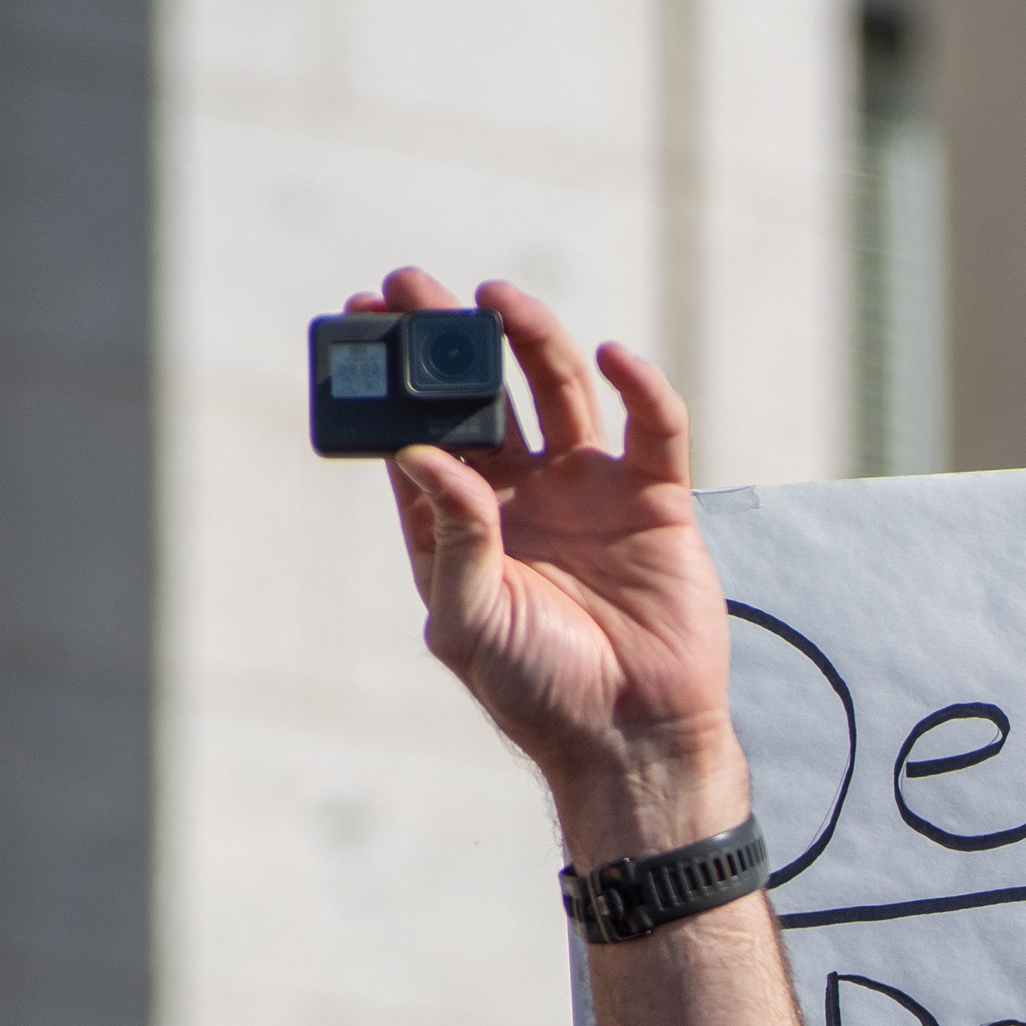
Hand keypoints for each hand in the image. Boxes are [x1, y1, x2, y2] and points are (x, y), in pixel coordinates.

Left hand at [359, 269, 740, 855]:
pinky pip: (652, 428)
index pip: (423, 430)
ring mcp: (592, 492)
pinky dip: (639, 386)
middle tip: (413, 285)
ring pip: (560, 390)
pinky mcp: (658, 501)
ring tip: (497, 298)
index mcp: (465, 523)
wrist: (634, 739)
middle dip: (450, 339)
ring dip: (532, 338)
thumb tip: (418, 452)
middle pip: (485, 394)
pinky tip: (614, 356)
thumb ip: (447, 536)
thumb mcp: (469, 621)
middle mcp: (525, 496)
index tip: (367, 317)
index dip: (393, 376)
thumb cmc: (540, 692)